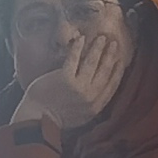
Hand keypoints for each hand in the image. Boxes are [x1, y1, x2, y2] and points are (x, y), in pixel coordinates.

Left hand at [18, 18, 131, 136]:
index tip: (121, 60)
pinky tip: (80, 39)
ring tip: (101, 38)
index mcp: (96, 107)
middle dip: (110, 55)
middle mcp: (90, 97)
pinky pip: (74, 60)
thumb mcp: (82, 116)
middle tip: (113, 43)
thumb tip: (100, 89)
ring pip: (92, 63)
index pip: (112, 85)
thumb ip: (92, 104)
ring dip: (97, 48)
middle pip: (104, 72)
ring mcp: (78, 88)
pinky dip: (78, 48)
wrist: (37, 120)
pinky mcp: (64, 80)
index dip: (118, 71)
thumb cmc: (56, 118)